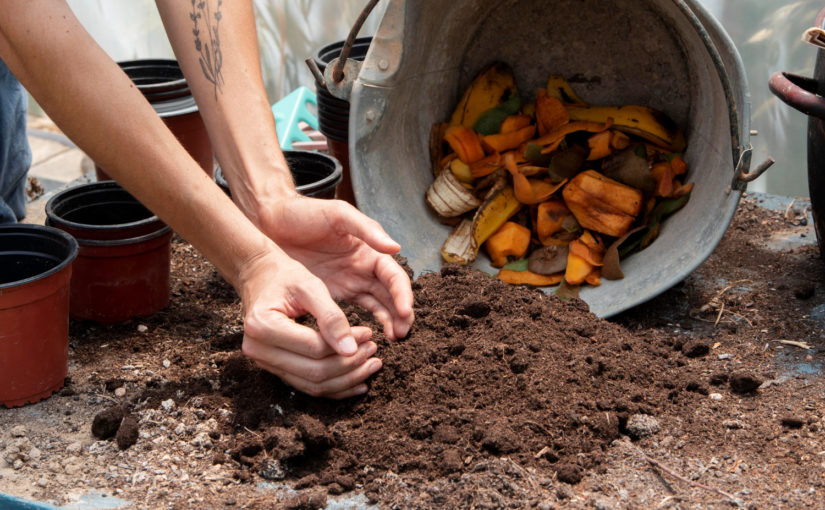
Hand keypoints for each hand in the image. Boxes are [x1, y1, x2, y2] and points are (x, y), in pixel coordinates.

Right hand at [238, 248, 383, 398]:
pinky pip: (308, 385)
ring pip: (312, 384)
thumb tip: (351, 350)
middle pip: (314, 372)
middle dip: (349, 365)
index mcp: (263, 326)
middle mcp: (258, 349)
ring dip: (346, 379)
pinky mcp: (275, 368)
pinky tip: (358, 382)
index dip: (347, 344)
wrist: (260, 277)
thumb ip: (331, 316)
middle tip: (374, 350)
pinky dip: (334, 387)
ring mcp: (264, 362)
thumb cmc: (285, 276)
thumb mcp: (309, 286)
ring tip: (371, 365)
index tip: (369, 333)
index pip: (314, 347)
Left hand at [256, 195, 414, 339]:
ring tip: (393, 340)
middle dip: (400, 314)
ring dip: (388, 322)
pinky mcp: (332, 294)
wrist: (271, 220)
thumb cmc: (305, 213)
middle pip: (391, 295)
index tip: (405, 312)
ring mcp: (349, 283)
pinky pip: (354, 313)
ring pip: (377, 306)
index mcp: (370, 250)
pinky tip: (367, 339)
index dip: (402, 294)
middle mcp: (364, 269)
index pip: (394, 276)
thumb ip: (367, 230)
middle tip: (402, 334)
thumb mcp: (338, 215)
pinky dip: (363, 325)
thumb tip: (396, 247)